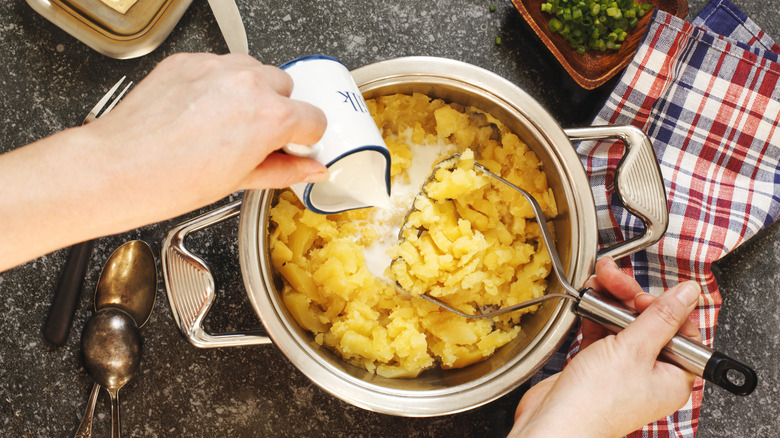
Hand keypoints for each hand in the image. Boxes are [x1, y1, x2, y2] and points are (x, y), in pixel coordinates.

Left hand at [0, 53, 327, 269]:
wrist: (118, 167)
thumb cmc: (172, 181)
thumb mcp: (240, 182)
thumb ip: (285, 171)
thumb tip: (309, 170)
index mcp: (271, 118)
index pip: (314, 119)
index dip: (304, 138)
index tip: (293, 146)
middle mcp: (248, 84)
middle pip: (286, 88)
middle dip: (277, 111)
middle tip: (253, 138)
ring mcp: (217, 68)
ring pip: (254, 71)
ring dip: (249, 93)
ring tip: (223, 124)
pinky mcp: (189, 61)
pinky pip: (218, 67)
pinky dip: (217, 85)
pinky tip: (199, 113)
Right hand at [509, 257, 700, 437]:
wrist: (555, 423)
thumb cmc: (597, 401)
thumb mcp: (635, 350)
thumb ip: (662, 317)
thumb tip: (690, 293)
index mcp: (672, 376)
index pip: (679, 330)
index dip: (663, 306)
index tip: (641, 295)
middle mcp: (650, 374)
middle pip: (649, 322)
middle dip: (629, 296)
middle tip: (613, 278)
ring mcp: (621, 370)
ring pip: (623, 324)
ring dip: (610, 301)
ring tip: (597, 282)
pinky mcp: (596, 366)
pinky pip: (601, 333)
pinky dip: (594, 316)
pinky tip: (588, 301)